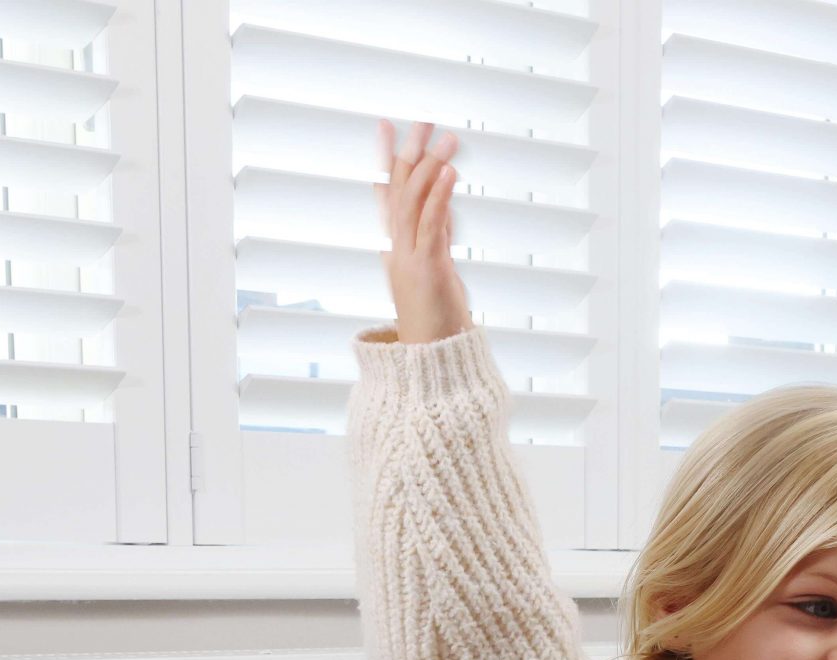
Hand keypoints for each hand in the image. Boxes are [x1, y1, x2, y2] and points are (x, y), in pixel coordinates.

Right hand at [377, 120, 470, 343]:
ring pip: (414, 201)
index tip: (386, 127)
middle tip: (420, 120)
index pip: (389, 195)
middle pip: (399, 190)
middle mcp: (398, 249)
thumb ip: (438, 236)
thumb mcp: (437, 269)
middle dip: (409, 152)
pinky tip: (450, 171)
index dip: (387, 160)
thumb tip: (444, 207)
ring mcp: (410, 258)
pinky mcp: (428, 268)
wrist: (430, 363)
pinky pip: (432, 224)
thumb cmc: (435, 323)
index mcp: (398, 249)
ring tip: (444, 137)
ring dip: (430, 165)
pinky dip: (440, 195)